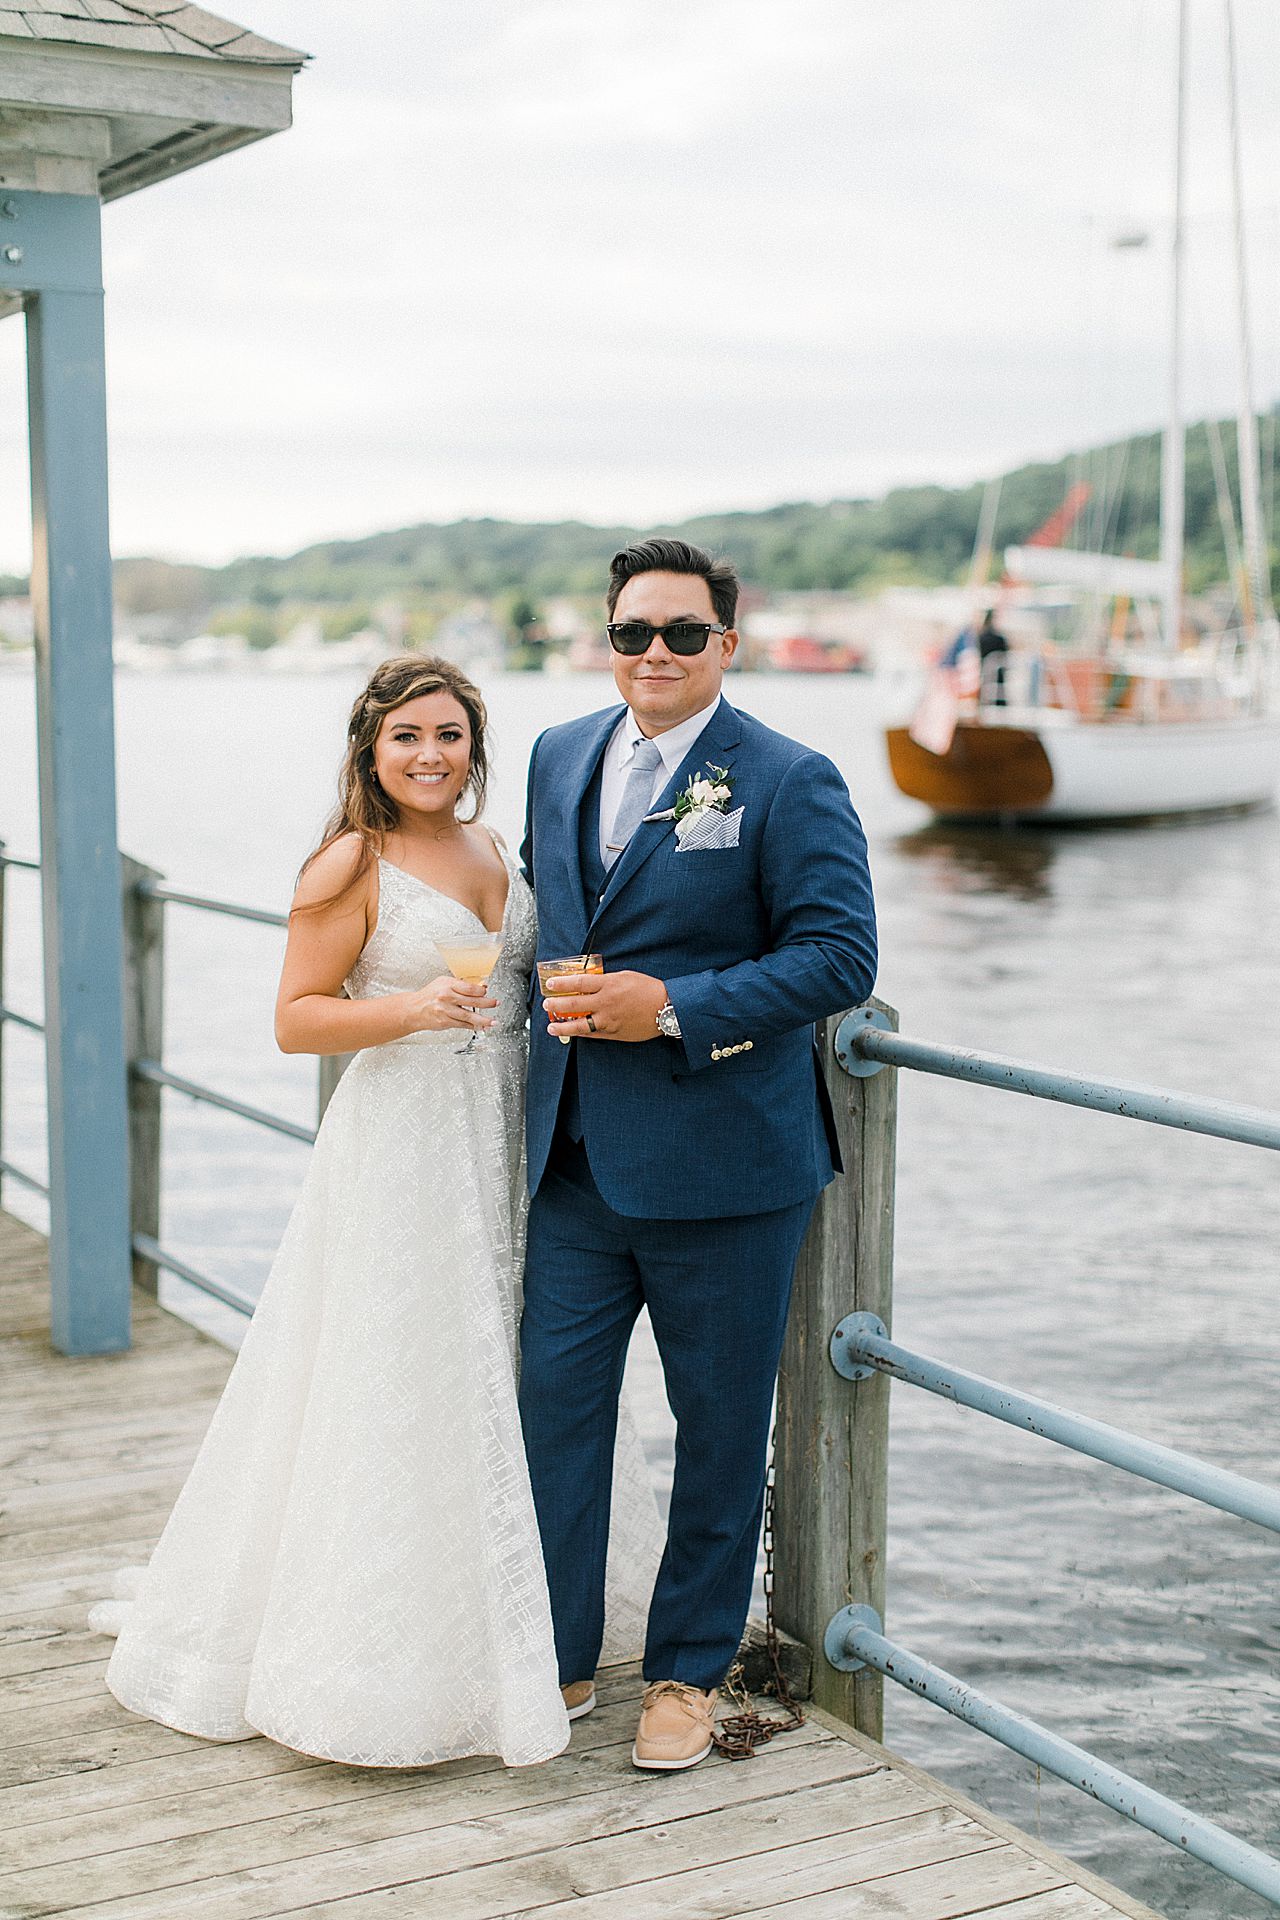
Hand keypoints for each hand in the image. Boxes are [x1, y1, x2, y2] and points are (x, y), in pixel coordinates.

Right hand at [403, 975, 497, 1035]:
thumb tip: (481, 987)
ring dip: (483, 1020)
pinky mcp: (445, 1022)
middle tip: (496, 1003)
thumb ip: (460, 985)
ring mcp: (445, 1010)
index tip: (487, 992)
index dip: (481, 991)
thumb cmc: (429, 995)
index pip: (469, 988)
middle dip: (487, 1003)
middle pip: (472, 1001)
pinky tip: (481, 1027)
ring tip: (493, 1022)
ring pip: (469, 1016)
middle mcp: (446, 997)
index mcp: (447, 984)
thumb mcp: (443, 983)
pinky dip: (473, 1026)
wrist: (413, 1009)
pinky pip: (462, 1025)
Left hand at [544, 970, 667, 1043]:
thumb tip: (587, 984)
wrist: (667, 1008)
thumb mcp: (625, 977)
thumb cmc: (648, 989)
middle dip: (556, 1004)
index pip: (579, 982)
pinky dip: (580, 1033)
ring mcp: (609, 1020)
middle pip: (574, 1004)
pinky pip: (593, 1034)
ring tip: (551, 1027)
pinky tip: (573, 1032)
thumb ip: (605, 980)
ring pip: (580, 1025)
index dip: (561, 983)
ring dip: (562, 1026)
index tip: (550, 983)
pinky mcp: (614, 1033)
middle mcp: (606, 1003)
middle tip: (546, 1004)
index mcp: (609, 985)